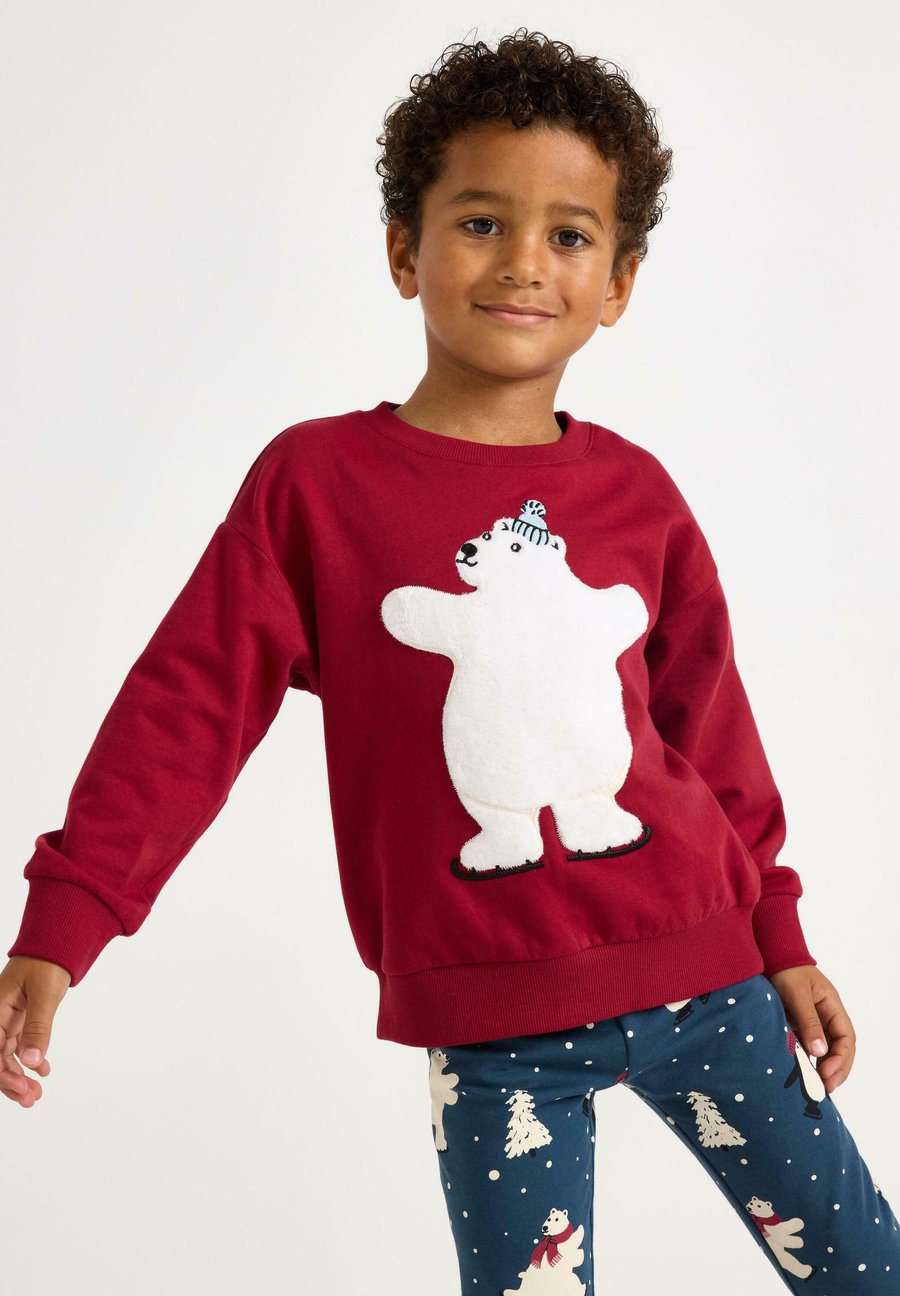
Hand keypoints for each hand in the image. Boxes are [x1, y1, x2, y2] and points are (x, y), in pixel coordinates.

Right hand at [0, 955, 70, 1107]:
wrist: (55, 943)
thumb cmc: (47, 962)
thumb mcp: (44, 994)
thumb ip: (38, 1028)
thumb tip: (32, 1062)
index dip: (3, 1075)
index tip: (21, 1090)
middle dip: (11, 1082)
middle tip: (30, 1100)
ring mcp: (6, 1019)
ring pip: (7, 1056)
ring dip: (20, 1076)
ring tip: (36, 1094)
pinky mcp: (18, 1019)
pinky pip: (18, 1045)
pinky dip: (29, 1060)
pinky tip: (42, 1072)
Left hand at [767, 964, 855, 1093]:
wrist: (771, 956)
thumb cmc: (786, 970)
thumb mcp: (797, 994)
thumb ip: (808, 1021)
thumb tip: (821, 1051)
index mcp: (832, 1006)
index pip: (846, 1037)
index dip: (840, 1058)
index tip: (826, 1073)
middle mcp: (827, 1015)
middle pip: (840, 1047)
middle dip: (836, 1069)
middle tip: (825, 1089)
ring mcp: (814, 1020)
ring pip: (826, 1049)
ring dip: (824, 1068)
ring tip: (815, 1086)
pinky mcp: (800, 1024)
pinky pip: (809, 1045)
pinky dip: (808, 1059)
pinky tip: (802, 1072)